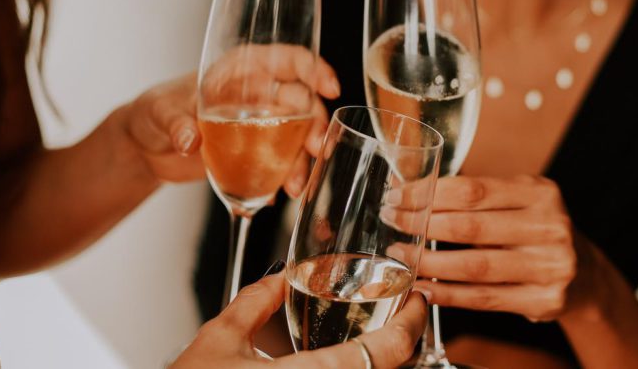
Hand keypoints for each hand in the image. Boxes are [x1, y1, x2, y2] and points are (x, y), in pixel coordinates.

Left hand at [122, 53, 339, 195]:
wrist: (147, 148)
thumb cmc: (154, 111)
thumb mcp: (160, 112)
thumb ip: (176, 124)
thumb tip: (188, 139)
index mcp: (241, 70)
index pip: (288, 60)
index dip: (314, 70)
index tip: (329, 87)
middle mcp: (258, 93)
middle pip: (302, 102)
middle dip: (314, 125)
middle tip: (314, 148)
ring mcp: (261, 124)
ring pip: (297, 136)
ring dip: (302, 159)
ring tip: (294, 185)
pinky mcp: (256, 152)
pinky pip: (281, 162)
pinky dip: (282, 178)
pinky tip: (274, 194)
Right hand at [170, 271, 427, 368]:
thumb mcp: (219, 340)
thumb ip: (253, 303)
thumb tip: (277, 277)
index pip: (385, 352)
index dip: (412, 323)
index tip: (418, 301)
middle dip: (403, 343)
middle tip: (404, 314)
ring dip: (382, 362)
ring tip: (382, 337)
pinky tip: (350, 360)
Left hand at [412, 175, 593, 322]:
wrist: (584, 274)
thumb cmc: (537, 230)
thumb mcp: (519, 199)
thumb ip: (475, 194)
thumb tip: (411, 186)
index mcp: (541, 193)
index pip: (473, 190)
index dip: (430, 193)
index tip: (399, 195)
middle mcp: (550, 228)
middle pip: (471, 227)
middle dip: (423, 223)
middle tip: (394, 220)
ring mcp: (549, 267)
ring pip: (475, 266)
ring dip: (429, 261)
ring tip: (402, 254)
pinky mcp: (544, 301)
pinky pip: (484, 298)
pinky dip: (448, 294)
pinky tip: (424, 286)